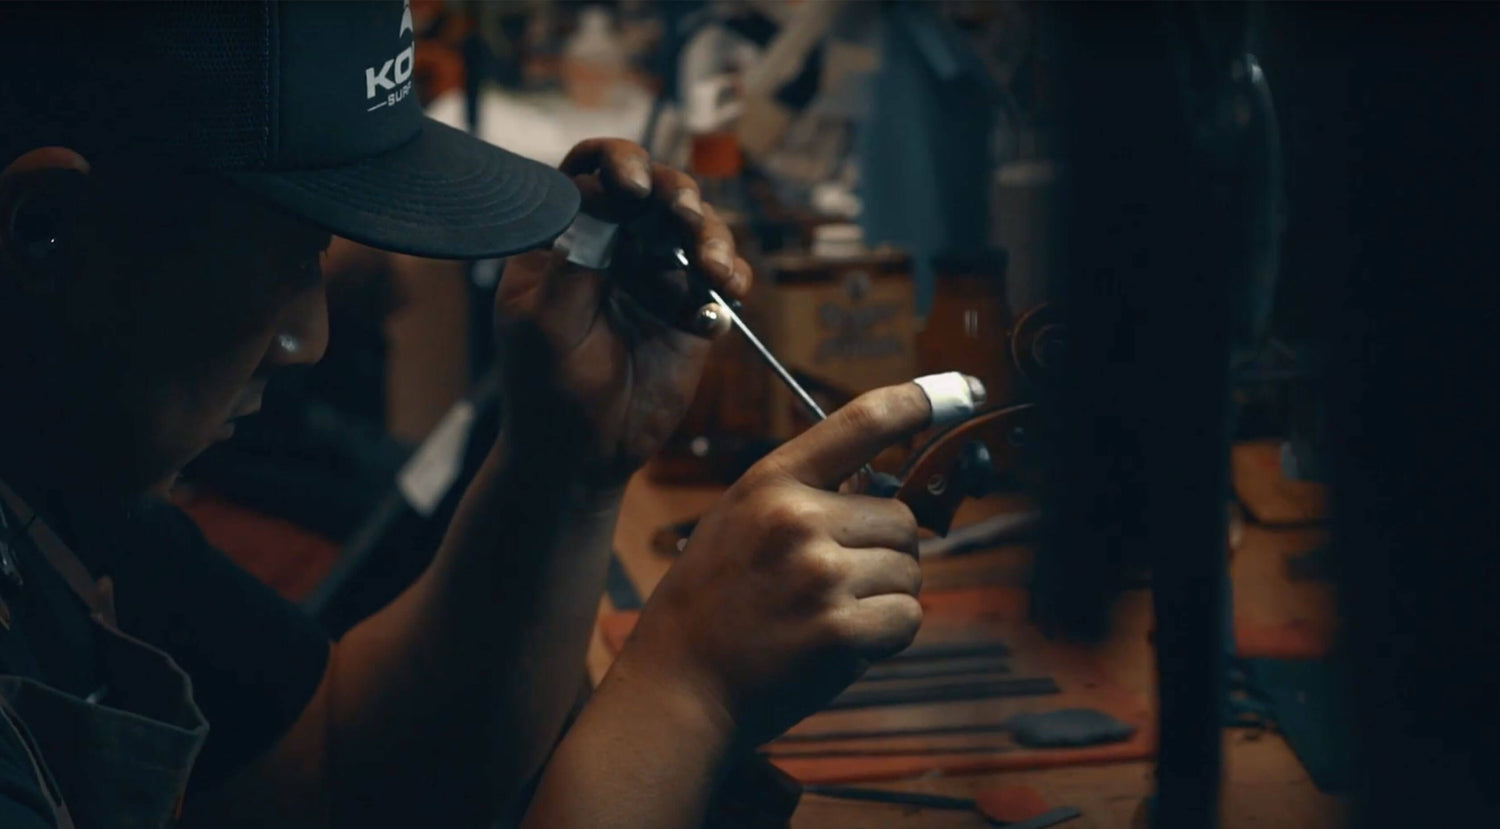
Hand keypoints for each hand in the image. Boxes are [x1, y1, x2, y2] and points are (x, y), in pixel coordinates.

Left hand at [494, 139, 751, 485]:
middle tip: (686, 220)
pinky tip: (727, 293)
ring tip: (714, 272)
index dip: (617, 165)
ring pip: (695, 228)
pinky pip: (722, 276)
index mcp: (565, 235)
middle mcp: (614, 244)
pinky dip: (732, 276)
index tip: (633, 191)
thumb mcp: (545, 322)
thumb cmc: (546, 388)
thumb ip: (573, 259)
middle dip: (677, 195)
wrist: (584, 454)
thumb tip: (599, 195)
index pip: (591, 171)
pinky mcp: (692, 308)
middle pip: (656, 188)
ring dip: (712, 237)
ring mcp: (656, 273)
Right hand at [612, 381, 939, 746]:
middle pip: (901, 518)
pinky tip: (838, 645)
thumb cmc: (714, 604)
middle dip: (883, 552)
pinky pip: (907, 618)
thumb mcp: (740, 520)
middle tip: (831, 585)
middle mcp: (798, 518)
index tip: (961, 391)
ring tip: (823, 616)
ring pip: (909, 571)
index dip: (919, 401)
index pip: (861, 422)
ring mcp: (821, 575)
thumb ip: (806, 495)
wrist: (679, 685)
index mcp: (772, 481)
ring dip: (883, 597)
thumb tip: (887, 484)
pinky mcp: (841, 631)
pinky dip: (886, 637)